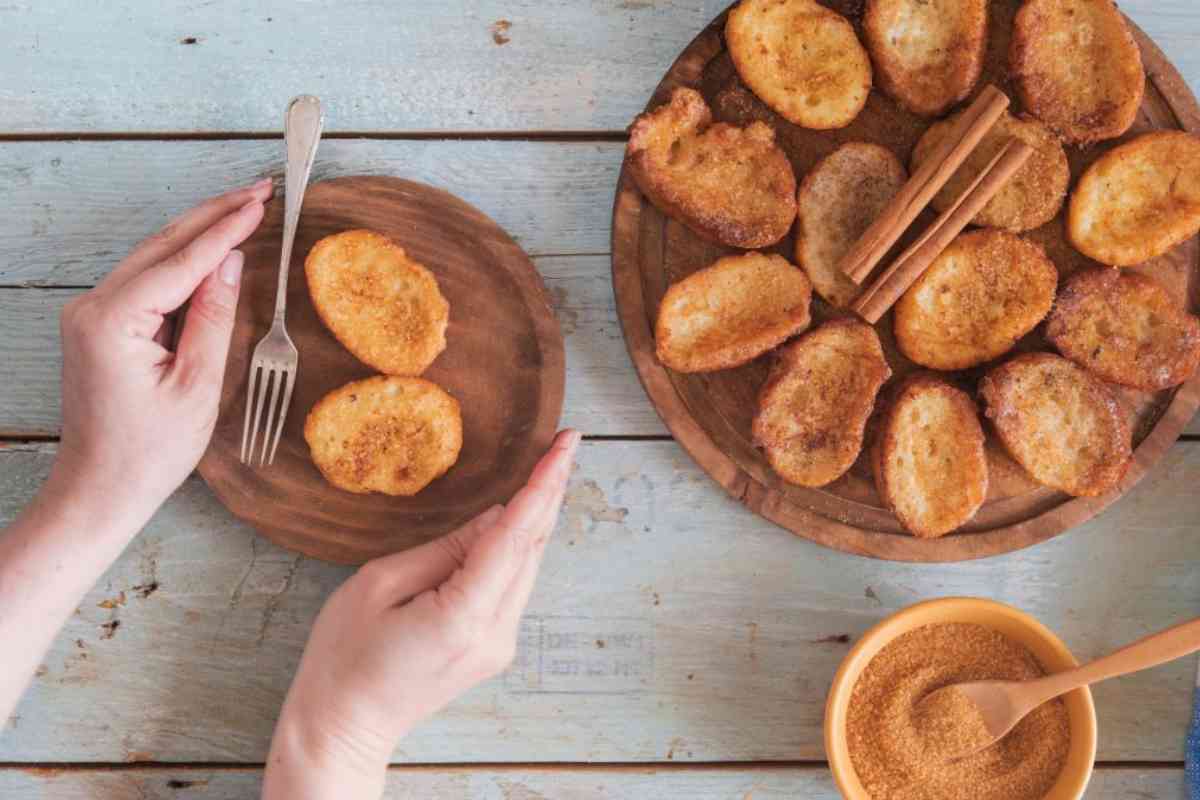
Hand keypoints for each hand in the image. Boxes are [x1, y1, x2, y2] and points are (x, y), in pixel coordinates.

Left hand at [0, 179, 271, 726]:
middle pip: (161, 245)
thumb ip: (214, 317)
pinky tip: (213, 250)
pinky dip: (182, 262)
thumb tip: (231, 262)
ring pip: (152, 257)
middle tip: (258, 191)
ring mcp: (90, 314)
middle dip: (212, 216)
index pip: (180, 261)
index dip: (225, 230)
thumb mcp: (197, 386)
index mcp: (113, 320)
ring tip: (243, 209)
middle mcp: (92, 306)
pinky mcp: (99, 325)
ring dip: (199, 233)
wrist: (100, 490)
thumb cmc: (150, 452)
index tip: (261, 203)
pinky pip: (146, 281)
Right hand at [262, 430, 581, 799]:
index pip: (514, 537)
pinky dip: (520, 545)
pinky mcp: (493, 647)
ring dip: (538, 516)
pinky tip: (521, 516)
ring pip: (528, 566)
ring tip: (549, 467)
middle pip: (532, 549)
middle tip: (566, 441)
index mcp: (463, 616)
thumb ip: (444, 548)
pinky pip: (513, 584)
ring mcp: (499, 644)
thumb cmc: (343, 658)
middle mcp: (495, 633)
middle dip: (551, 491)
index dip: (543, 485)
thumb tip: (495, 516)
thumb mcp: (378, 585)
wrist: (344, 727)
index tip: (566, 444)